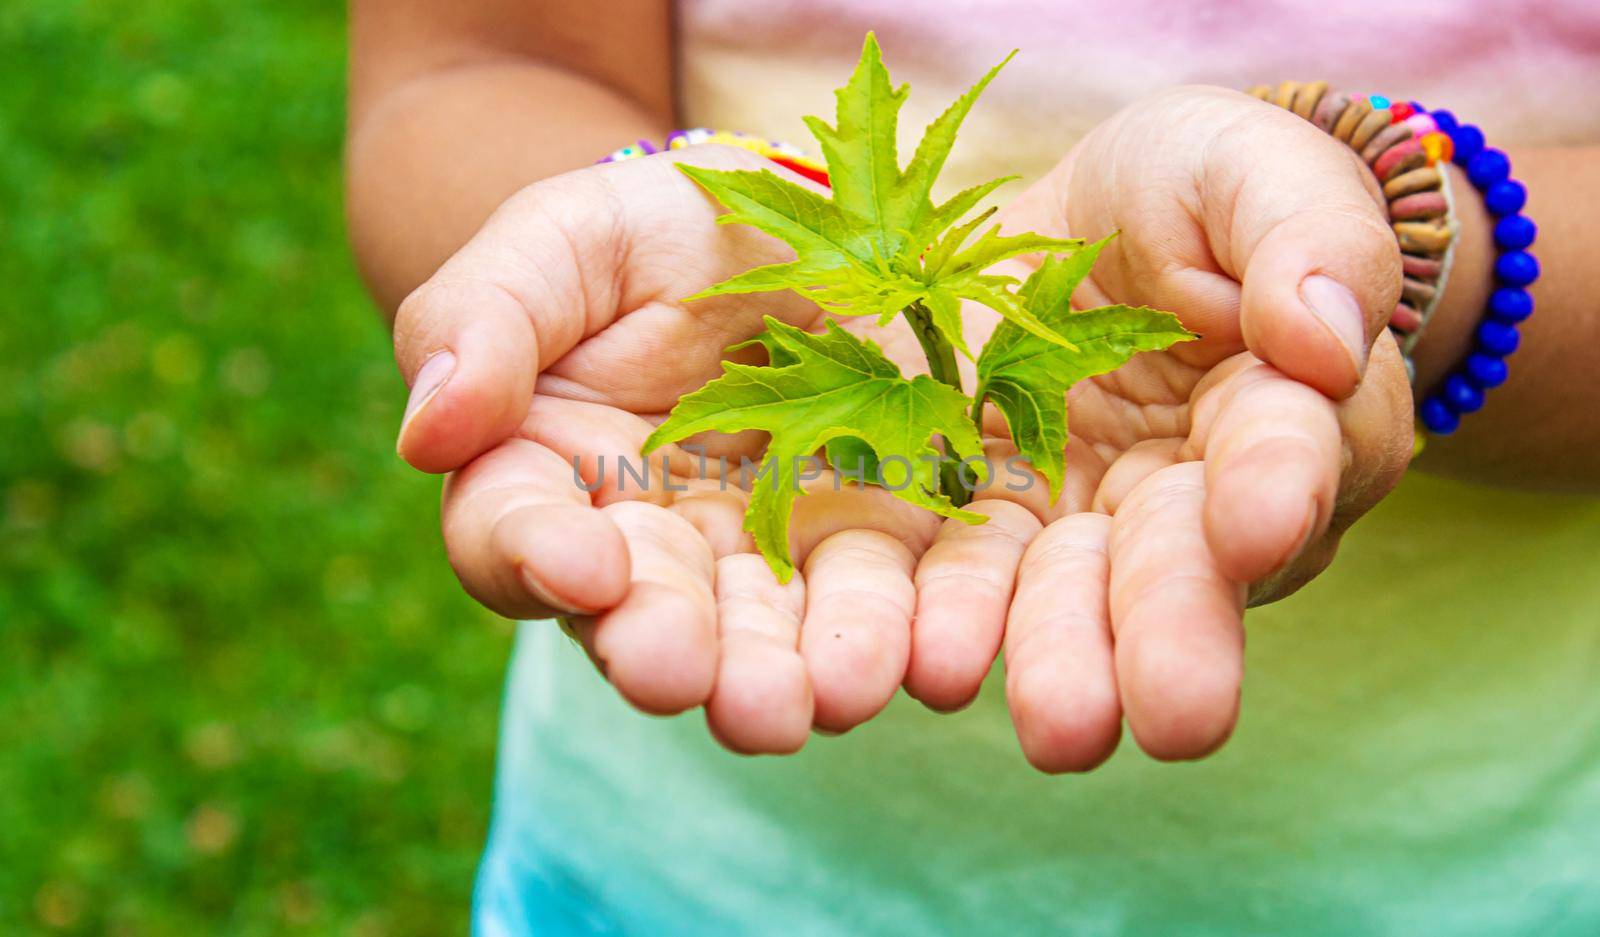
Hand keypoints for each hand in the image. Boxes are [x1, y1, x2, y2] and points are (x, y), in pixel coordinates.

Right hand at [396, 146, 1003, 752]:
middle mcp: (653, 546)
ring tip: (826, 695)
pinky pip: (891, 595)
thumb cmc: (645, 232)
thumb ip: (482, 321)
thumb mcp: (556, 242)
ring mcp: (769, 554)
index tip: (584, 566)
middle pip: (647, 617)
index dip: (539, 557)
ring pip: (771, 633)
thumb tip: (429, 432)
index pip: (514, 537)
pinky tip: (934, 658)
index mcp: (548, 480)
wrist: (787, 218)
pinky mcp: (875, 539)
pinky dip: (912, 631)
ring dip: (793, 673)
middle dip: (672, 650)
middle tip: (690, 679)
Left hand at [939, 86, 1414, 769]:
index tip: (1252, 523)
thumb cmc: (1196, 194)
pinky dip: (924, 623)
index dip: (1272, 484)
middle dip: (1172, 635)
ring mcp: (1065, 523)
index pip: (1282, 452)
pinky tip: (903, 667)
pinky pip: (942, 577)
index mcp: (1274, 415)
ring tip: (1057, 725)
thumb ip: (1304, 237)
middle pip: (1177, 571)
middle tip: (1176, 714)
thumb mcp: (1252, 172)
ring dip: (1055, 660)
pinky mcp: (962, 520)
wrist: (1085, 226)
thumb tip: (1322, 337)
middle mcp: (1178, 502)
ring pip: (1061, 600)